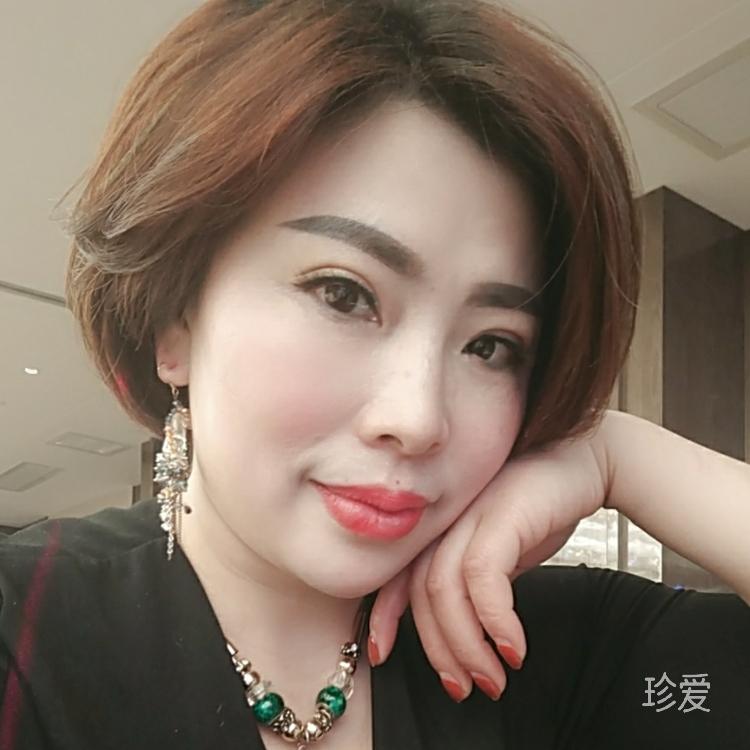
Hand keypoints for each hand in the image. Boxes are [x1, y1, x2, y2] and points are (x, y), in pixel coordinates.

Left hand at [368, 416, 611, 701]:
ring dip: (467, 645)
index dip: (384, 617)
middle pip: (422, 594)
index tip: (381, 656)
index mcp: (442, 529)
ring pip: (445, 590)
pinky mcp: (502, 516)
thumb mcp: (500, 550)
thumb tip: (465, 629)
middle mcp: (449, 521)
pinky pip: (483, 577)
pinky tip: (513, 647)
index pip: (399, 576)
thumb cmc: (539, 507)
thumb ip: (475, 580)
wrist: (584, 461)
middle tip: (463, 688)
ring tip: (493, 679)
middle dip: (439, 649)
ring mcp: (471, 516)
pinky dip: (495, 620)